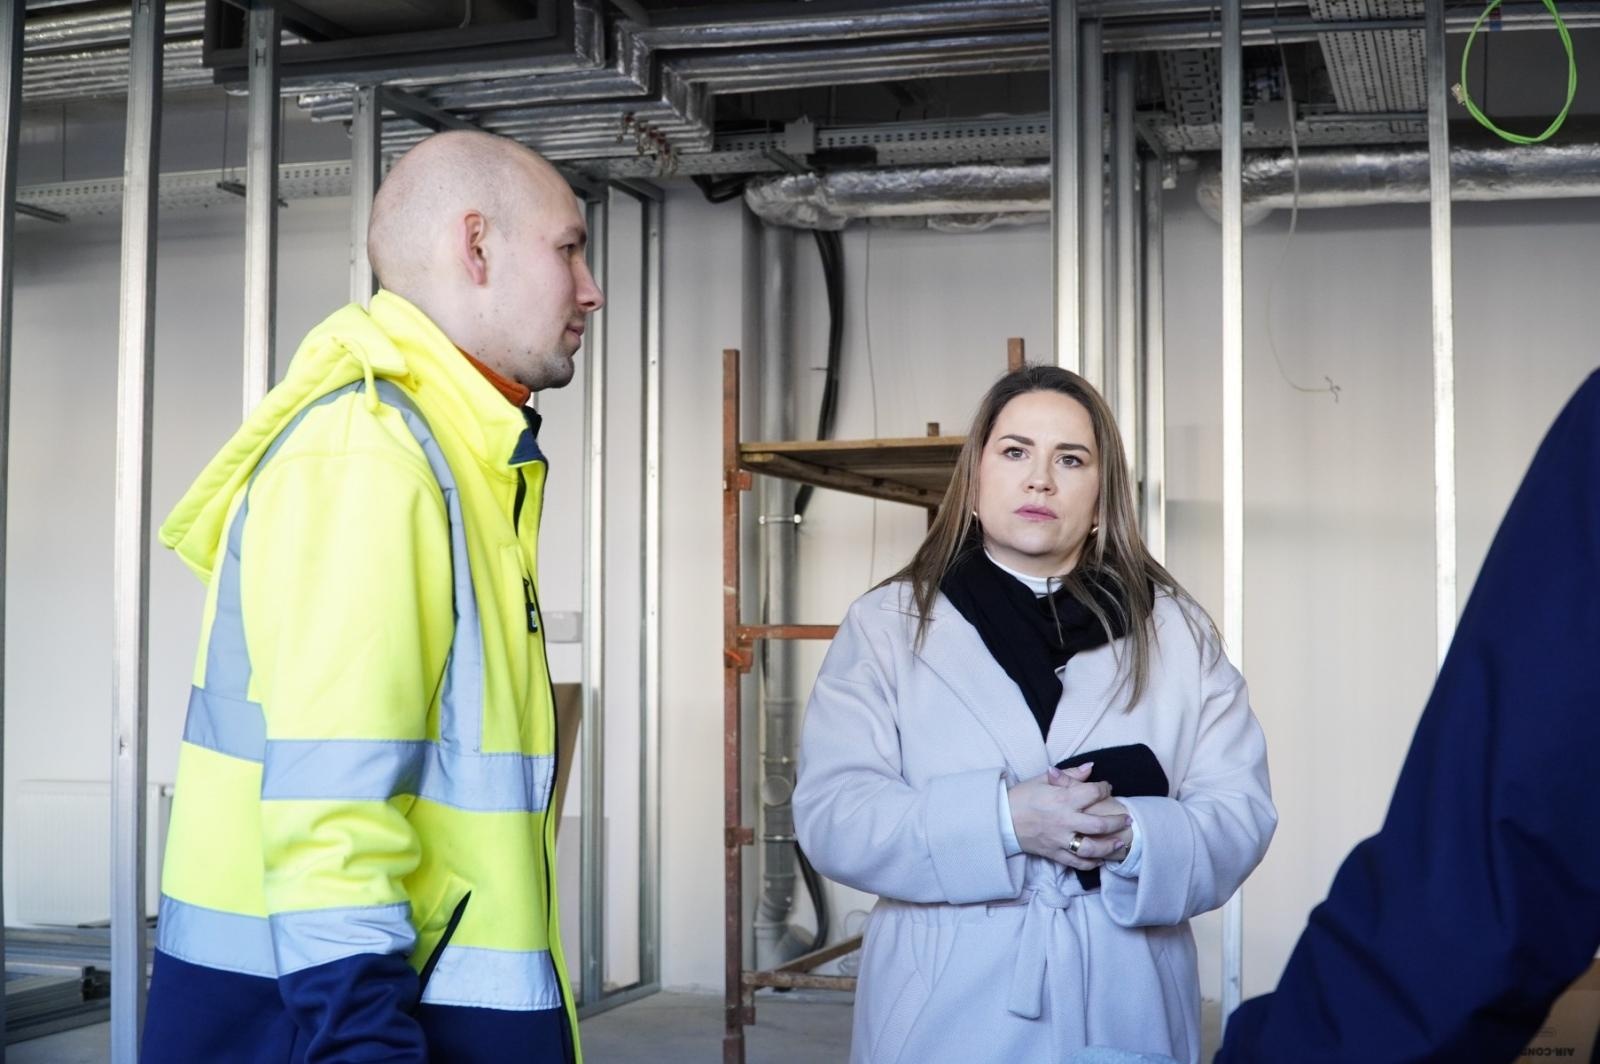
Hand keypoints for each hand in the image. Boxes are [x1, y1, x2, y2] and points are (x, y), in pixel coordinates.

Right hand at [1007, 763, 1131, 869]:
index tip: (1106, 788)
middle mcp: (1064, 821)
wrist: (1000, 819)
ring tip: (1119, 842)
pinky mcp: (1054, 854)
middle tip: (1126, 819)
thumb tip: (1091, 768)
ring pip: (1091, 848)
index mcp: (1061, 799)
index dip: (1104, 788)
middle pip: (1099, 825)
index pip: (1092, 793)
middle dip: (1117, 822)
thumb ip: (1069, 775)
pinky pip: (1077, 863)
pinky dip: (1091, 863)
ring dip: (1109, 846)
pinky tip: (1100, 858)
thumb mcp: (1042, 779)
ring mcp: (1060, 840)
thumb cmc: (1021, 797)